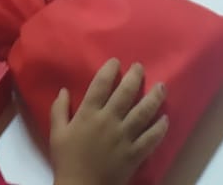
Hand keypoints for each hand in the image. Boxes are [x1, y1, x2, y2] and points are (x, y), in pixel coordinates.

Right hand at [51, 60, 167, 184]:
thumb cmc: (67, 160)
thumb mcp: (57, 133)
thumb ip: (59, 110)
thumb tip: (64, 90)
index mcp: (89, 114)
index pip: (101, 85)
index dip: (109, 70)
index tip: (116, 61)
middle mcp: (109, 121)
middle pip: (125, 94)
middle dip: (134, 78)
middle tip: (140, 67)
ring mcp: (124, 137)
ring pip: (143, 113)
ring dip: (154, 98)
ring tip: (162, 86)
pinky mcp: (134, 154)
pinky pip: (151, 139)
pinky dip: (160, 128)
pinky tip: (166, 119)